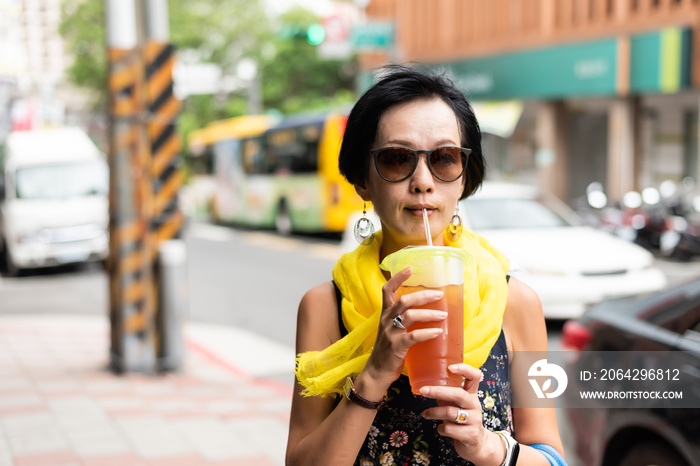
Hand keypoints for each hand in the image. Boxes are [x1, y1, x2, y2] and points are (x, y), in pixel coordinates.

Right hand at [363, 267, 447, 386]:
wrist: (377, 372)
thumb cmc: (388, 350)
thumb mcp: (392, 330)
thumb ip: (404, 320)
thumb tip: (428, 311)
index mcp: (385, 314)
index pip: (387, 290)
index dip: (398, 277)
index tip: (411, 268)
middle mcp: (386, 320)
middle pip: (404, 300)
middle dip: (423, 295)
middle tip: (439, 294)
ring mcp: (390, 333)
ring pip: (409, 315)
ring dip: (429, 313)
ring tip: (443, 315)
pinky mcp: (396, 347)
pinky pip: (413, 336)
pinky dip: (427, 333)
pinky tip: (437, 332)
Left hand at [420, 364, 502, 464]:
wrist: (477, 443)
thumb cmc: (461, 419)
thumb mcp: (456, 404)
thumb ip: (446, 393)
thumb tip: (425, 383)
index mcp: (471, 394)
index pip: (474, 376)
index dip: (464, 369)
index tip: (450, 367)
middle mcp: (474, 405)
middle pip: (459, 394)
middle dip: (438, 391)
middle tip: (423, 391)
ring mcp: (474, 420)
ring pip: (450, 412)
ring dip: (434, 412)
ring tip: (425, 414)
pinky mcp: (471, 435)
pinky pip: (449, 429)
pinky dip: (441, 428)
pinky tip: (441, 428)